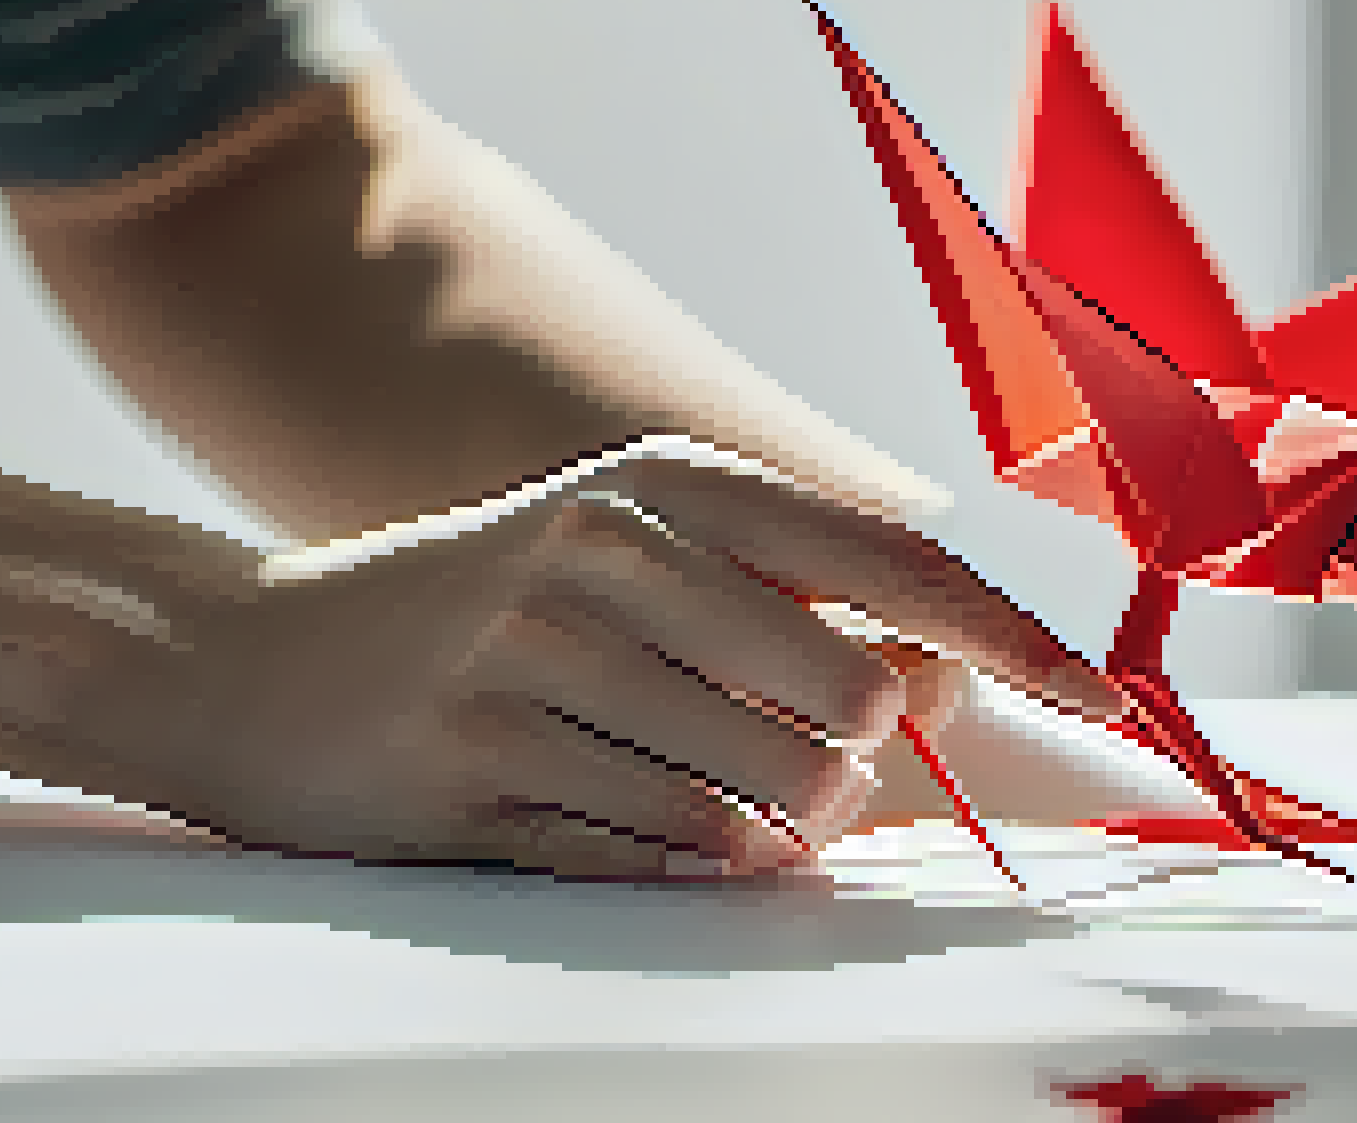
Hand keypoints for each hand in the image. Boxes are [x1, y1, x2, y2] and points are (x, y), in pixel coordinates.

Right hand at [0, 431, 1124, 879]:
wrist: (247, 659)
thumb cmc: (488, 607)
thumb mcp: (629, 549)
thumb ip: (784, 598)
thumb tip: (951, 687)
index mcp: (663, 490)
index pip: (894, 562)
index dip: (1018, 638)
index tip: (1109, 701)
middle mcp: (605, 565)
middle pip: (851, 709)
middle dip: (855, 763)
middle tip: (790, 755)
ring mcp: (535, 678)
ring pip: (765, 805)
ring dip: (769, 827)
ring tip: (689, 784)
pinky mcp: (477, 790)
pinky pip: (662, 864)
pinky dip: (681, 865)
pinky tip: (612, 814)